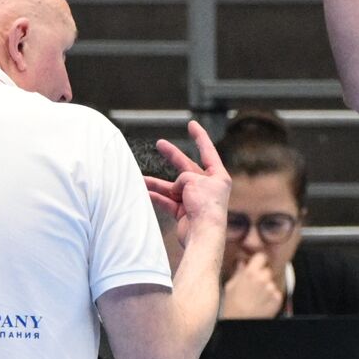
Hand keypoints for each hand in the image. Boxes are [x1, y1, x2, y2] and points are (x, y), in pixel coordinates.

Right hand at [145, 121, 230, 247]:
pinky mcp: (185, 213)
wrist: (203, 234)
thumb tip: (176, 188)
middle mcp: (208, 187)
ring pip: (173, 187)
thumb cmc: (205, 205)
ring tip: (140, 178)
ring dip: (157, 183)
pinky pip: (168, 201)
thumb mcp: (194, 180)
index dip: (199, 136)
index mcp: (218, 176)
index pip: (207, 151)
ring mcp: (196, 200)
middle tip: (160, 144)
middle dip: (172, 155)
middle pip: (187, 167)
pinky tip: (143, 193)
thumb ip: (184, 177)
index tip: (192, 124)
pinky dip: (157, 197)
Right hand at [220, 253, 281, 318]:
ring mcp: (271, 289)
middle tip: (254, 284)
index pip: (261, 257)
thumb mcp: (230, 286)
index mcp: (250, 273)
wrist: (240, 323)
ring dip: (267, 286)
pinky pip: (276, 292)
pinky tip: (262, 302)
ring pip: (272, 281)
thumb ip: (238, 272)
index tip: (257, 265)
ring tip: (256, 296)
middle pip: (268, 270)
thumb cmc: (232, 308)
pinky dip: (271, 296)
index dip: (259, 261)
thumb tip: (241, 263)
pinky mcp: (277, 299)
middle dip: (263, 275)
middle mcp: (263, 279)